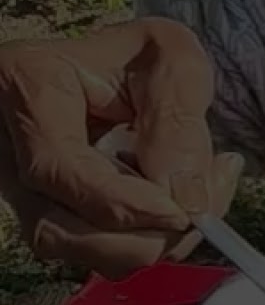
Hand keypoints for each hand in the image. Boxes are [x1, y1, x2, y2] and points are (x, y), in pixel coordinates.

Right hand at [0, 18, 243, 279]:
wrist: (114, 67)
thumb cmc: (141, 55)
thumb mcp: (170, 58)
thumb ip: (177, 119)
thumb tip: (186, 198)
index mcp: (28, 86)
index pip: (57, 168)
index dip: (121, 203)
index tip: (183, 213)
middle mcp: (8, 148)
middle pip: (54, 228)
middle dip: (141, 236)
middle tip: (205, 210)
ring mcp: (19, 187)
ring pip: (70, 250)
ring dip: (146, 242)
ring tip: (198, 201)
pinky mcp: (45, 212)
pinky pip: (89, 248)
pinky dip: (141, 239)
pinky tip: (178, 205)